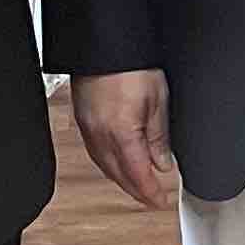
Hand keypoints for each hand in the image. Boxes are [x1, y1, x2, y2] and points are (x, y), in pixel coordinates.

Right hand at [70, 68, 179, 208]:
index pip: (138, 176)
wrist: (103, 41)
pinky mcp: (81, 118)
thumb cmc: (132, 64)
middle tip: (151, 199)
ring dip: (121, 179)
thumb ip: (159, 136)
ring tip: (137, 184)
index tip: (160, 202)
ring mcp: (87, 128)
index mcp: (121, 134)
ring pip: (104, 166)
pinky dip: (108, 163)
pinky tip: (116, 162)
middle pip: (118, 176)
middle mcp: (100, 136)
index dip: (150, 193)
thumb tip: (163, 163)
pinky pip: (94, 152)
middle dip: (136, 191)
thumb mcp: (157, 100)